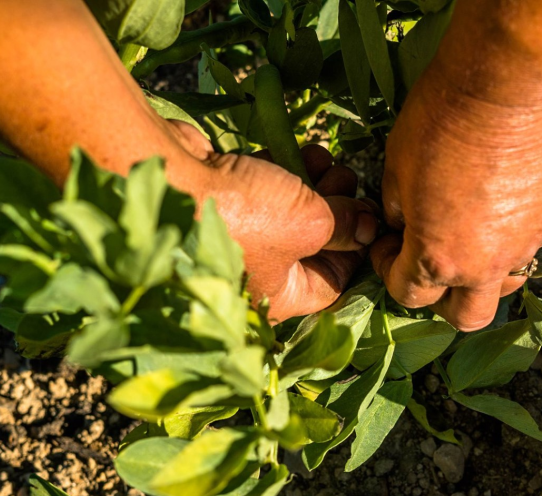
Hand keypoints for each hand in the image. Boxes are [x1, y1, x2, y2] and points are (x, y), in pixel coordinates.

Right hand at [167, 121, 377, 321]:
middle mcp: (257, 274)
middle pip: (313, 245)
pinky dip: (288, 175)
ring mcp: (239, 238)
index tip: (370, 219)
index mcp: (278, 296)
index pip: (333, 282)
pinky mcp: (226, 203)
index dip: (356, 250)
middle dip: (337, 211)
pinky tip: (306, 153)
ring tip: (330, 162)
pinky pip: (267, 194)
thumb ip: (346, 225)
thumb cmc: (244, 215)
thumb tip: (369, 227)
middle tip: (351, 181)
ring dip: (317, 186)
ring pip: (292, 215)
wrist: (171, 176)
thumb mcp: (311, 222)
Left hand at [371, 68, 541, 330]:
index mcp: (438, 258)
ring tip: (469, 237)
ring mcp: (525, 245)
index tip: (389, 245)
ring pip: (503, 284)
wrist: (507, 84)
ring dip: (482, 274)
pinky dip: (508, 240)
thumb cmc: (440, 121)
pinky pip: (527, 247)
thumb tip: (403, 225)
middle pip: (466, 317)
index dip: (390, 271)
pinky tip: (496, 206)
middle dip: (442, 300)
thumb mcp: (396, 167)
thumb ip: (399, 212)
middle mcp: (486, 265)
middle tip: (431, 264)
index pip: (408, 295)